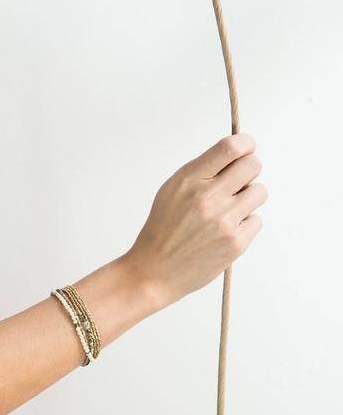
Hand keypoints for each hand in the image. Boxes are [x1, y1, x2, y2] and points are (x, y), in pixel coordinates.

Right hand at [126, 134, 266, 306]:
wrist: (155, 270)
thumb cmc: (163, 228)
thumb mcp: (171, 190)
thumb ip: (202, 171)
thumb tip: (237, 155)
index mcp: (189, 180)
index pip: (230, 147)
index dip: (245, 143)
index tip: (246, 147)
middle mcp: (208, 197)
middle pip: (253, 165)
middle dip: (249, 169)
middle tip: (237, 181)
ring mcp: (224, 221)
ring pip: (260, 192)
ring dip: (248, 197)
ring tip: (228, 209)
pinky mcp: (236, 243)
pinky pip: (257, 219)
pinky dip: (245, 223)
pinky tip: (224, 231)